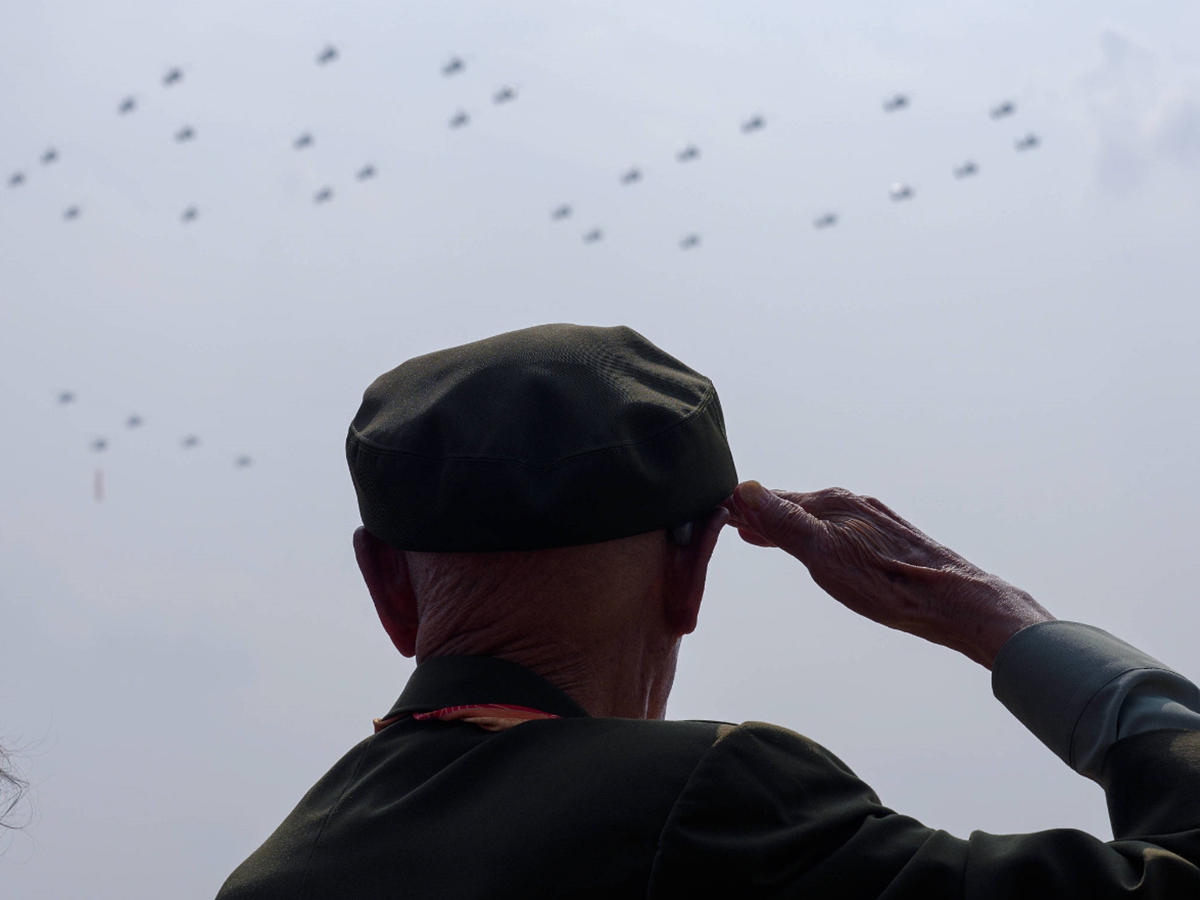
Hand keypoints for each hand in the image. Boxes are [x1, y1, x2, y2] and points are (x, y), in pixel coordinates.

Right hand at [725, 482, 1053, 668]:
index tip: (717, 510)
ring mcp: (870, 520)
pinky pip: (835, 529)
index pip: (772, 498)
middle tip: (733, 523)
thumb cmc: (890, 585)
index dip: (744, 506)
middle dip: (762, 513)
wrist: (956, 603)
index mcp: (832, 503)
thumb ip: (784, 523)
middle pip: (793, 505)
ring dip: (785, 525)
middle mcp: (851, 504)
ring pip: (815, 518)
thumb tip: (745, 489)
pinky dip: (812, 534)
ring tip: (761, 535)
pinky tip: (815, 548)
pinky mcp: (886, 539)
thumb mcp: (825, 556)